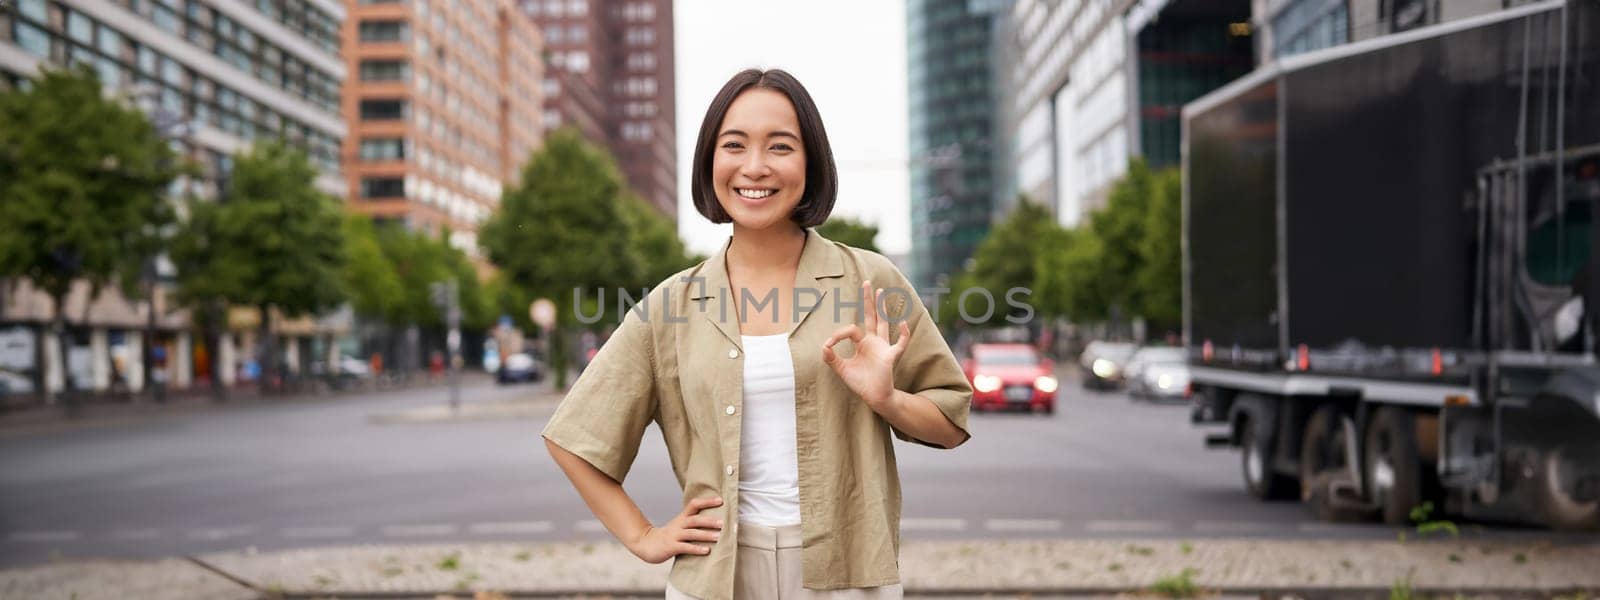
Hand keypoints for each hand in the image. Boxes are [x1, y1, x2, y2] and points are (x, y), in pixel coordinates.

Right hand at [628, 496, 723, 563]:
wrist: (646, 544)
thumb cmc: (668, 536)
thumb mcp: (679, 525)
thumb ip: (693, 522)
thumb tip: (714, 520)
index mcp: (682, 518)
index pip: (694, 505)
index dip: (707, 502)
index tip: (720, 500)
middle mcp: (678, 525)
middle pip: (695, 520)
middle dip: (709, 521)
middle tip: (723, 523)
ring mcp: (674, 536)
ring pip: (691, 533)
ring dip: (706, 535)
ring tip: (719, 537)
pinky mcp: (671, 547)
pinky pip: (685, 547)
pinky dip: (696, 549)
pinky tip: (706, 550)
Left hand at [822, 280, 910, 409]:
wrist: (874, 397)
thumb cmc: (861, 383)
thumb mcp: (842, 370)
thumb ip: (831, 358)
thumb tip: (823, 346)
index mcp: (863, 343)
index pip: (851, 329)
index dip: (838, 334)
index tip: (828, 344)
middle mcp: (874, 341)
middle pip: (872, 316)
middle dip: (868, 300)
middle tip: (867, 283)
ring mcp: (884, 347)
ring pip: (883, 323)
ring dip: (882, 308)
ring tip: (880, 292)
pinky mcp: (891, 356)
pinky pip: (900, 343)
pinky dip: (903, 334)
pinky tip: (902, 322)